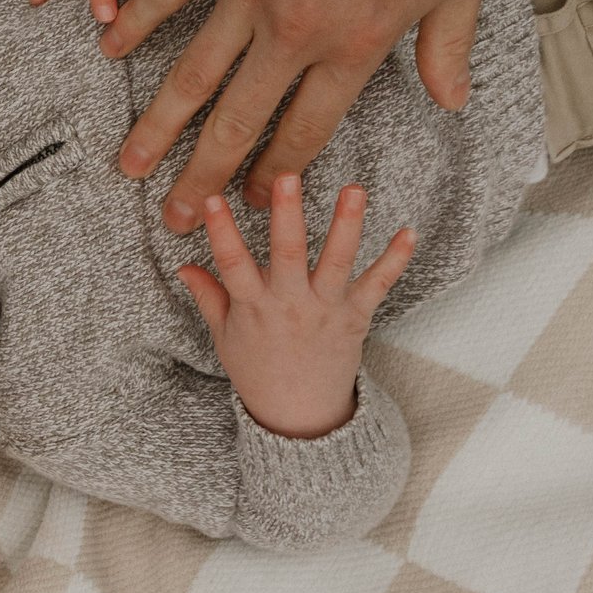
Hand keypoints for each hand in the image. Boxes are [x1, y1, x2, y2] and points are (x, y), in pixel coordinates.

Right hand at [104, 0, 504, 232]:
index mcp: (356, 45)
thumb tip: (451, 100)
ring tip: (127, 164)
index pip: (306, 132)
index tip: (254, 203)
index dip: (276, 176)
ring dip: (156, 126)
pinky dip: (135, 22)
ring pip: (192, 75)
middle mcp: (294, 28)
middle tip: (174, 218)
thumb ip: (448, 45)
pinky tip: (110, 50)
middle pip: (237, 124)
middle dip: (203, 180)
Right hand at [177, 175, 413, 440]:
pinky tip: (408, 232)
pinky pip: (378, 285)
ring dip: (346, 224)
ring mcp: (326, 309)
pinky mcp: (355, 317)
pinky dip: (395, 260)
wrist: (301, 415)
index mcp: (254, 307)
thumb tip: (184, 266)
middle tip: (288, 177)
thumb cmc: (259, 371)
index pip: (232, 264)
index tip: (212, 198)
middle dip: (288, 215)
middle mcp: (291, 305)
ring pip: (337, 262)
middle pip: (288, 254)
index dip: (222, 232)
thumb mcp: (225, 336)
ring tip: (353, 189)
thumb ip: (208, 296)